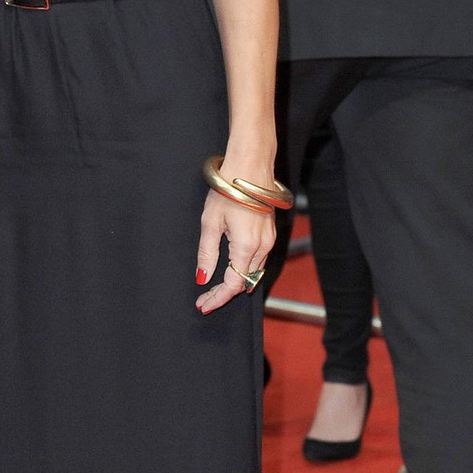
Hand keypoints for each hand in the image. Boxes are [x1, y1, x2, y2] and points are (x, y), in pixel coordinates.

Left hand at [195, 191, 276, 313]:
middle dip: (224, 293)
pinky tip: (231, 269)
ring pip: (253, 271)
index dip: (218, 298)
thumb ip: (207, 253)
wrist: (251, 167)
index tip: (203, 305)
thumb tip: (202, 278)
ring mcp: (269, 239)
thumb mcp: (210, 223)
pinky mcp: (269, 233)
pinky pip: (258, 260)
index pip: (233, 284)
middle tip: (205, 299)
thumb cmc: (229, 190)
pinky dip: (244, 269)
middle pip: (245, 281)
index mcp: (246, 246)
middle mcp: (262, 247)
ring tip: (214, 288)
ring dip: (235, 282)